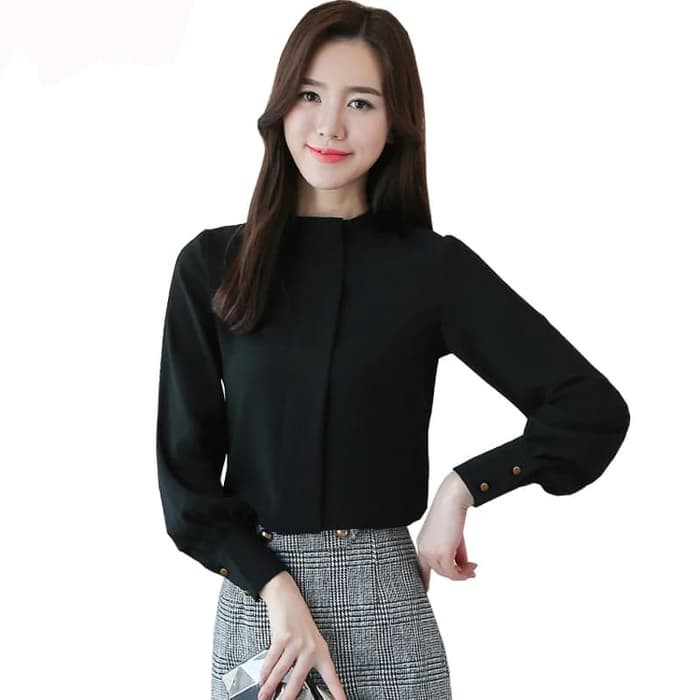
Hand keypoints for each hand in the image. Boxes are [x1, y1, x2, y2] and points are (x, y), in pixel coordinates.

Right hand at [257, 571, 346, 699]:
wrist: (287, 598)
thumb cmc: (299, 621)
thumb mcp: (309, 640)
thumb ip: (306, 660)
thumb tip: (294, 682)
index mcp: (321, 651)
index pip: (331, 676)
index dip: (337, 691)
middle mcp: (310, 648)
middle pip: (299, 681)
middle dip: (289, 697)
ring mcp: (296, 643)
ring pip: (281, 673)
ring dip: (270, 687)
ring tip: (265, 697)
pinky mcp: (282, 638)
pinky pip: (271, 660)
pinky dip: (265, 672)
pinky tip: (262, 679)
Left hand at [415, 472, 477, 592]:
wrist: (452, 501)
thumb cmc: (452, 514)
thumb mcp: (452, 538)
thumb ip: (454, 554)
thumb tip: (463, 569)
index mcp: (422, 544)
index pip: (420, 568)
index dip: (423, 581)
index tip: (426, 591)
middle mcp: (423, 549)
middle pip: (440, 571)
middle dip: (457, 573)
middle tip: (471, 569)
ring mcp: (430, 552)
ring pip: (447, 573)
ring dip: (462, 572)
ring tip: (473, 566)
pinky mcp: (441, 553)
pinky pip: (453, 573)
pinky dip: (463, 573)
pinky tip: (472, 566)